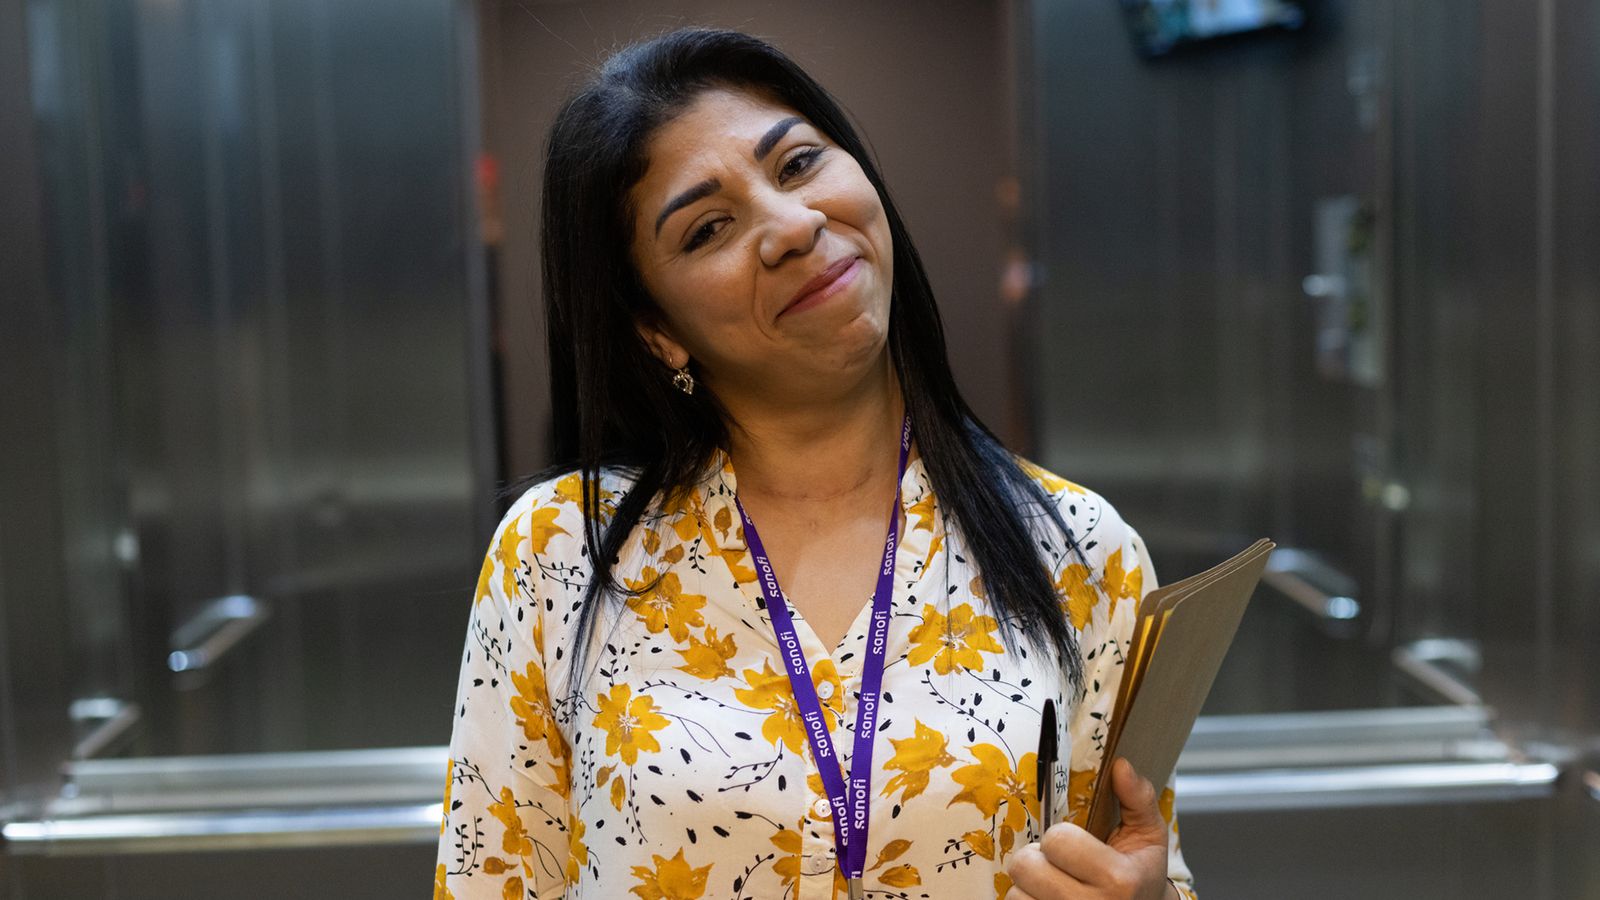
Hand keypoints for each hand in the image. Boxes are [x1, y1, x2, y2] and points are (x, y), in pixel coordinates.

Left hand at [1003, 757, 1170, 898]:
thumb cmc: (1141, 875)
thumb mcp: (1148, 836)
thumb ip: (1137, 798)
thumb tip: (1121, 766)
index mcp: (1118, 880)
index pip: (1057, 840)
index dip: (1060, 836)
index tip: (1074, 844)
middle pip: (1027, 867)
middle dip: (1037, 858)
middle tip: (1056, 862)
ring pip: (1016, 892)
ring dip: (1029, 883)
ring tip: (1052, 882)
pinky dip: (1027, 899)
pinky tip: (1047, 896)